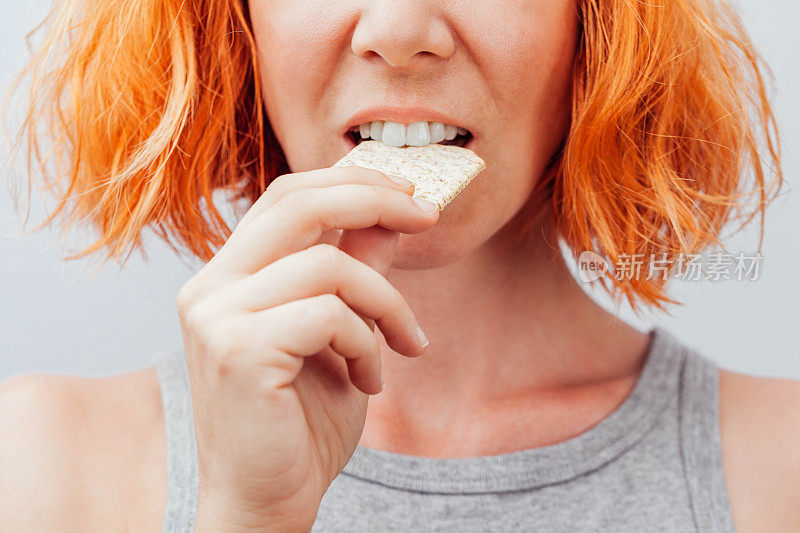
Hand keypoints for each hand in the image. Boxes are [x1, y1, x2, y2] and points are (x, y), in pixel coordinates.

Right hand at [176, 166, 436, 530]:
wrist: (266, 501)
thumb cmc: (299, 422)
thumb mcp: (340, 333)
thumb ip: (355, 270)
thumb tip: (391, 215)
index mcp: (227, 277)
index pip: (287, 197)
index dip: (351, 182)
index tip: (408, 193)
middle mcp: (209, 288)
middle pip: (298, 203)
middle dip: (374, 199)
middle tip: (427, 216)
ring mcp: (216, 317)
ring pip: (328, 266)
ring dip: (387, 303)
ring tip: (405, 344)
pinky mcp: (238, 350)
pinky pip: (330, 316)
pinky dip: (368, 344)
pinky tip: (370, 381)